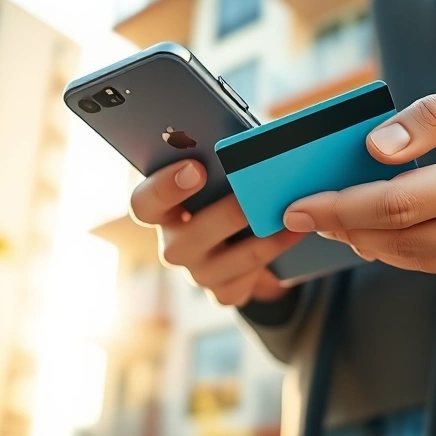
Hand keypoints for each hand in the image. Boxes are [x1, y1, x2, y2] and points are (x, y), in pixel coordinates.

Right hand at [130, 160, 304, 305]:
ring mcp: (197, 273)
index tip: (195, 168)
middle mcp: (173, 245)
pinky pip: (242, 285)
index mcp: (163, 210)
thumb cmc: (230, 191)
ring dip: (257, 242)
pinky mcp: (223, 292)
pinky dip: (271, 259)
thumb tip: (245, 144)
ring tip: (287, 219)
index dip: (164, 188)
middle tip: (251, 198)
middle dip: (222, 217)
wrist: (248, 236)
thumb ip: (222, 162)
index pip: (143, 203)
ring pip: (219, 266)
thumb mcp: (222, 174)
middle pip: (182, 241)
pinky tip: (292, 236)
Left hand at [282, 73, 435, 286]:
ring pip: (414, 260)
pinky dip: (402, 250)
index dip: (342, 207)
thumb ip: (429, 115)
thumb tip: (374, 148)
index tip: (299, 206)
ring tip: (339, 218)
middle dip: (344, 226)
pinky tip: (381, 230)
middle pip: (400, 240)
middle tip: (306, 213)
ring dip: (367, 241)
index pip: (400, 203)